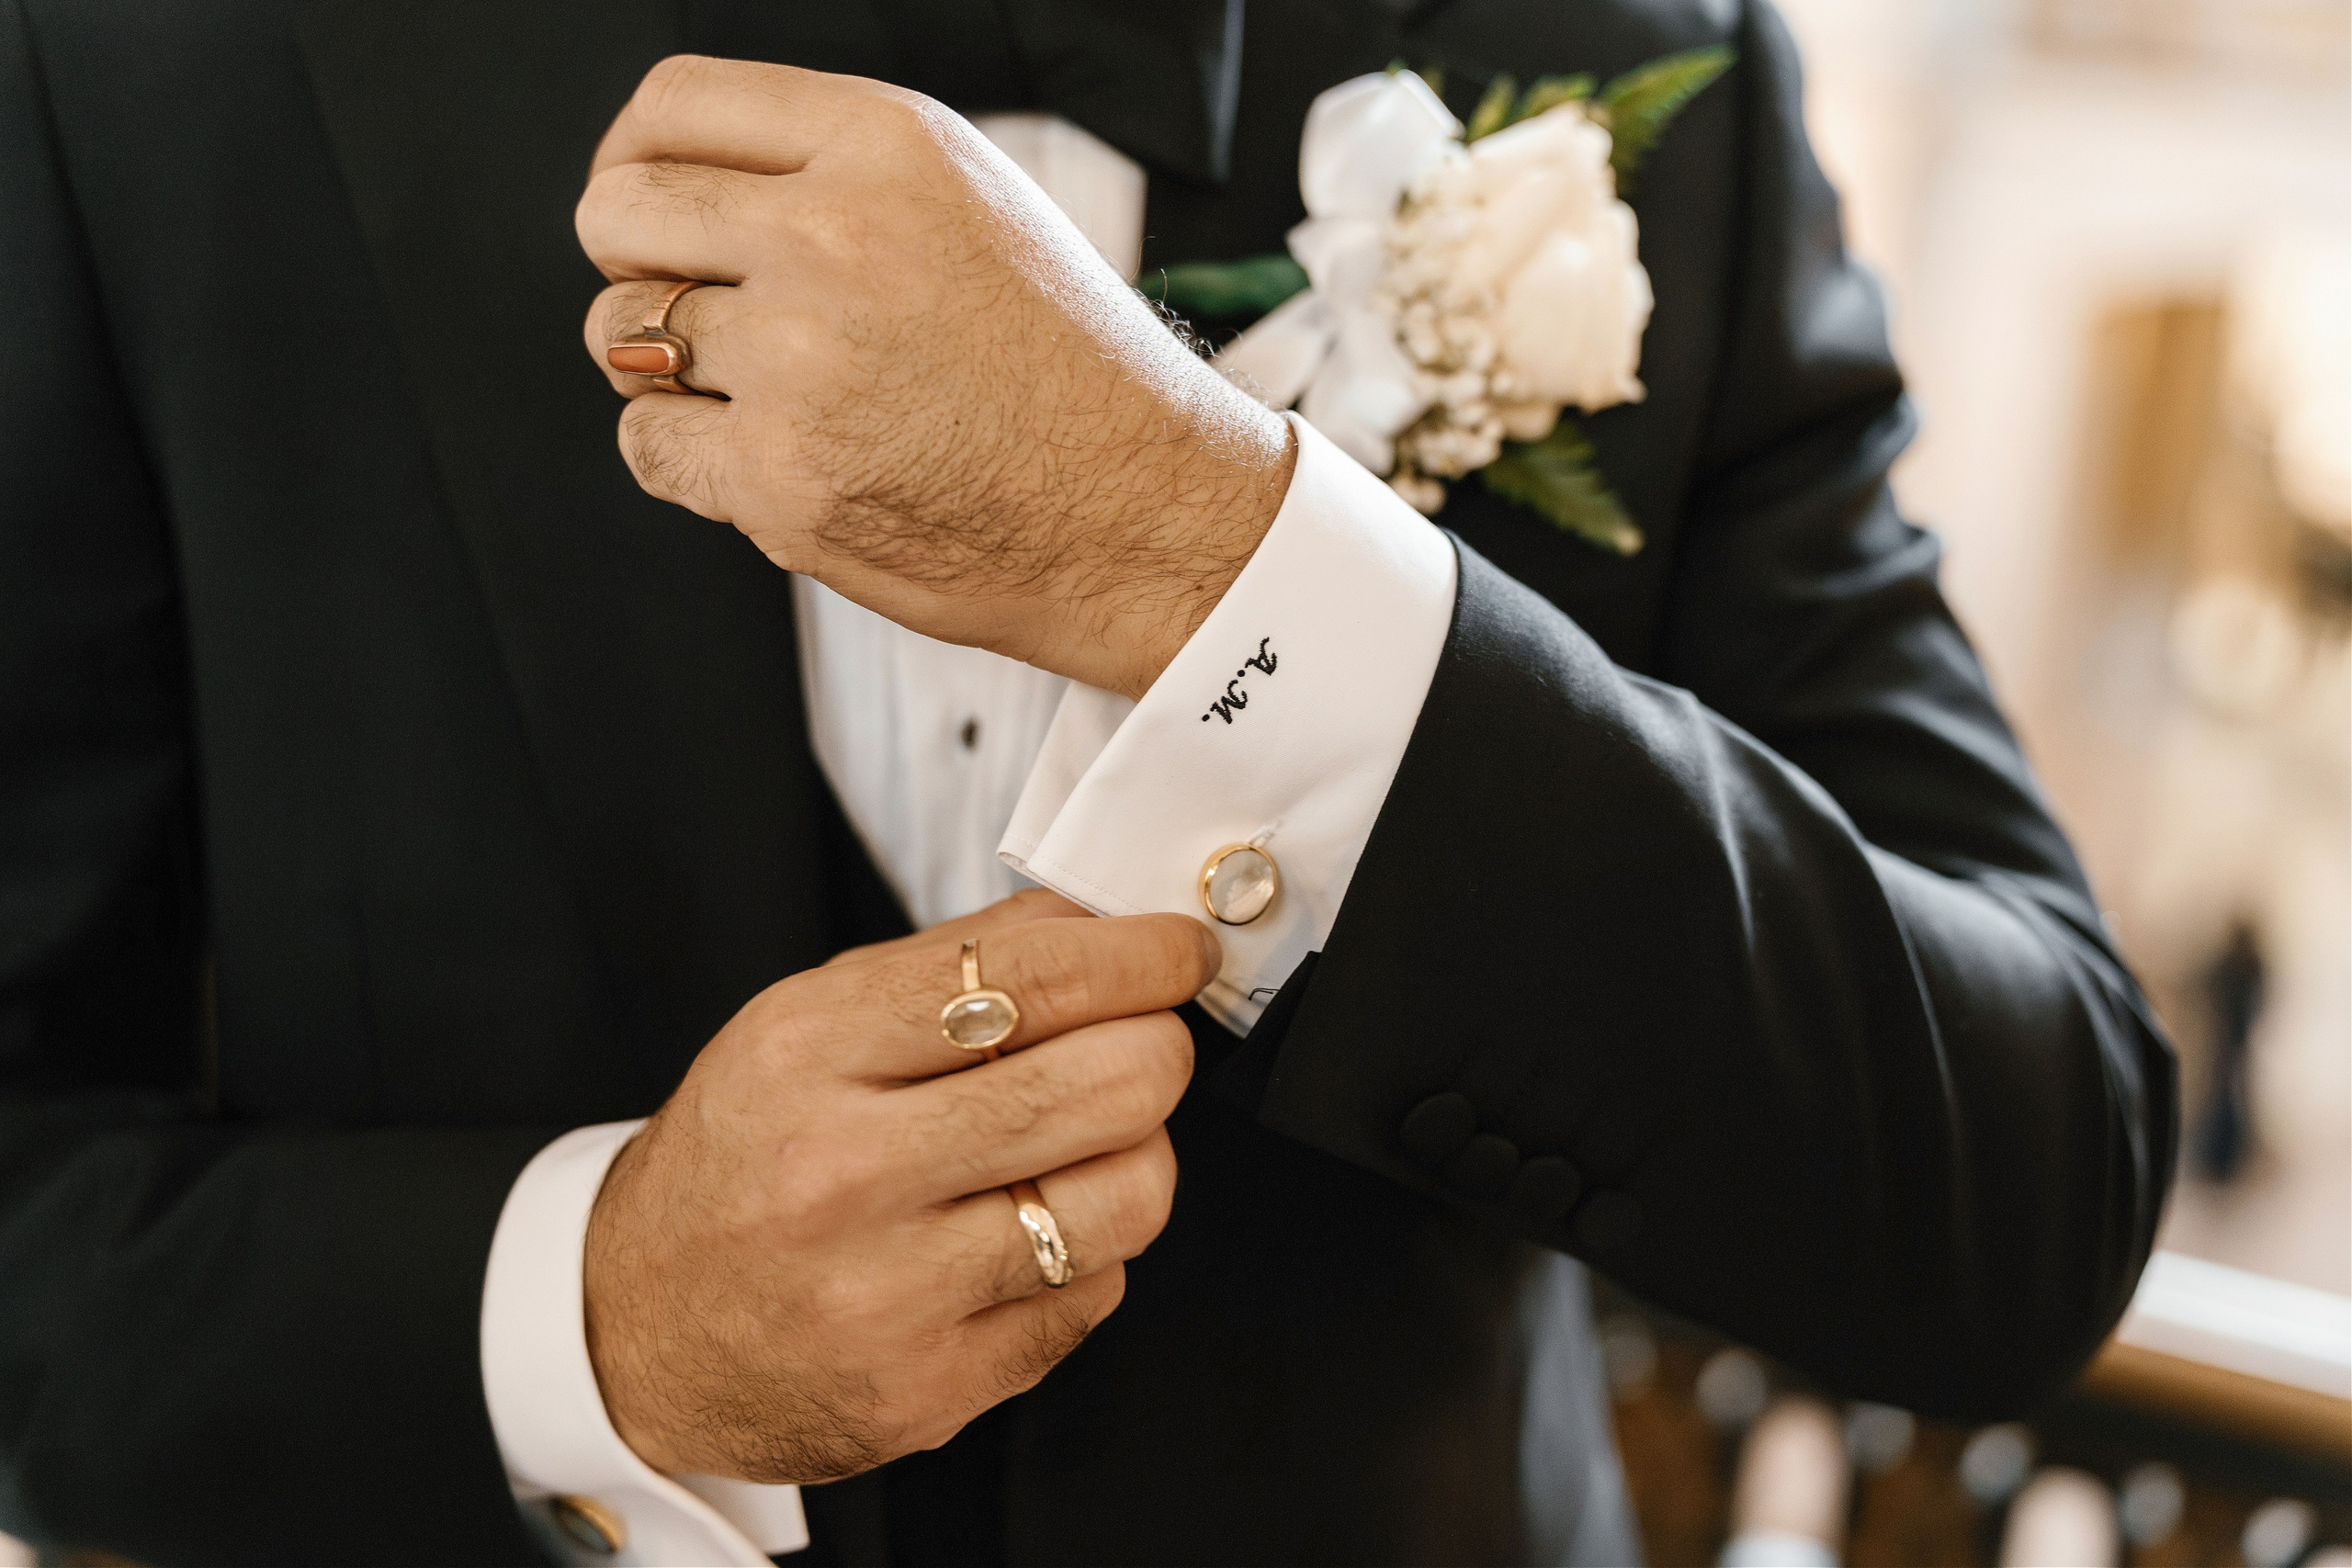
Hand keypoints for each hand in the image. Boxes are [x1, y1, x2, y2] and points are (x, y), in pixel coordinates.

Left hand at [576, 56, 1295, 699]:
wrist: (1145, 512)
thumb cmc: (1065, 369)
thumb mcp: (973, 204)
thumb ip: (834, 174)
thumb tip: (677, 188)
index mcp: (886, 147)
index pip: (673, 105)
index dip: (630, 158)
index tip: (645, 211)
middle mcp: (835, 237)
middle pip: (616, 211)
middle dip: (632, 263)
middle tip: (690, 310)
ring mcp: (801, 361)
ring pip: (621, 334)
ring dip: (662, 369)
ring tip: (760, 396)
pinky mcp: (781, 477)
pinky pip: (647, 443)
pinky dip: (685, 457)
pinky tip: (769, 458)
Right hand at [582, 890, 1216, 1482]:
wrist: (632, 1326)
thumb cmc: (744, 1156)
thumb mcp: (810, 1021)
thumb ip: (961, 959)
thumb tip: (1109, 917)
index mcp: (808, 1051)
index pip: (1037, 976)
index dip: (1144, 956)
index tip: (1180, 951)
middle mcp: (842, 1172)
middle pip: (1109, 1085)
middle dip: (1160, 1051)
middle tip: (1147, 1047)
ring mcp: (887, 1294)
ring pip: (1128, 1197)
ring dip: (1136, 1158)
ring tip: (1080, 1150)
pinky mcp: (927, 1390)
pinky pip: (1094, 1295)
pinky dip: (1085, 1256)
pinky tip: (1020, 1238)